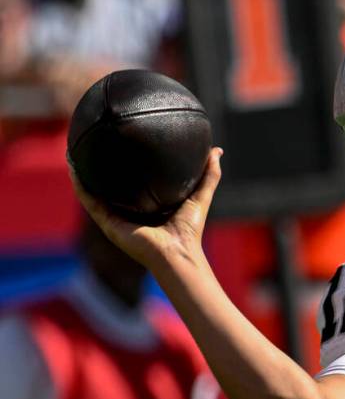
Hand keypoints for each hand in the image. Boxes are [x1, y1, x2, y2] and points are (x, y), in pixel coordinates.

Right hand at [70, 147, 222, 269]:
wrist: (178, 253)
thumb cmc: (190, 230)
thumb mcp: (200, 195)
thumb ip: (209, 175)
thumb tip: (216, 151)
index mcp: (147, 208)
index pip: (134, 185)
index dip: (127, 168)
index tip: (122, 146)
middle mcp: (130, 213)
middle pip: (111, 189)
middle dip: (101, 170)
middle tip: (94, 146)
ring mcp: (117, 220)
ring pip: (95, 194)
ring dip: (84, 176)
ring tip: (75, 155)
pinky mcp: (109, 225)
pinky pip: (91, 203)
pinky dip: (82, 188)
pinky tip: (75, 171)